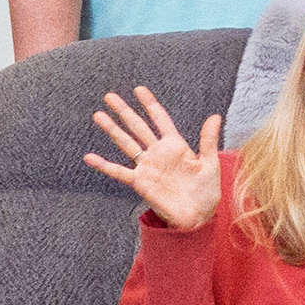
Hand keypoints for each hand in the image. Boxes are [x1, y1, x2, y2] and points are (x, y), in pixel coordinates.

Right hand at [83, 87, 221, 230]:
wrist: (198, 215)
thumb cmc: (206, 190)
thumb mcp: (210, 163)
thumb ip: (208, 140)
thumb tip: (215, 116)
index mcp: (176, 146)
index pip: (160, 120)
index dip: (150, 105)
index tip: (139, 89)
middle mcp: (158, 153)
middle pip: (138, 127)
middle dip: (125, 111)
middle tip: (110, 96)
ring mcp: (147, 166)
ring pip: (126, 144)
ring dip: (113, 130)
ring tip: (98, 115)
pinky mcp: (140, 182)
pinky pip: (119, 172)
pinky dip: (104, 165)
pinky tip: (90, 157)